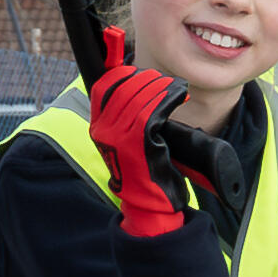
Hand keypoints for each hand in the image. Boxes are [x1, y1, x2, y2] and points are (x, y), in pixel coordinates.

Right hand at [86, 55, 201, 239]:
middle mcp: (104, 131)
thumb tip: (142, 90)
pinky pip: (153, 112)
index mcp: (99, 128)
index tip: (138, 71)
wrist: (149, 205)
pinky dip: (168, 99)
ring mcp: (120, 137)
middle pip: (123, 88)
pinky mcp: (139, 144)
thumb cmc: (145, 173)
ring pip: (139, 98)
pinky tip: (179, 96)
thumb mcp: (130, 142)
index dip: (120, 73)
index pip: (103, 87)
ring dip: (161, 87)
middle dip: (146, 79)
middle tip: (165, 81)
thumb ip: (129, 118)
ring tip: (175, 87)